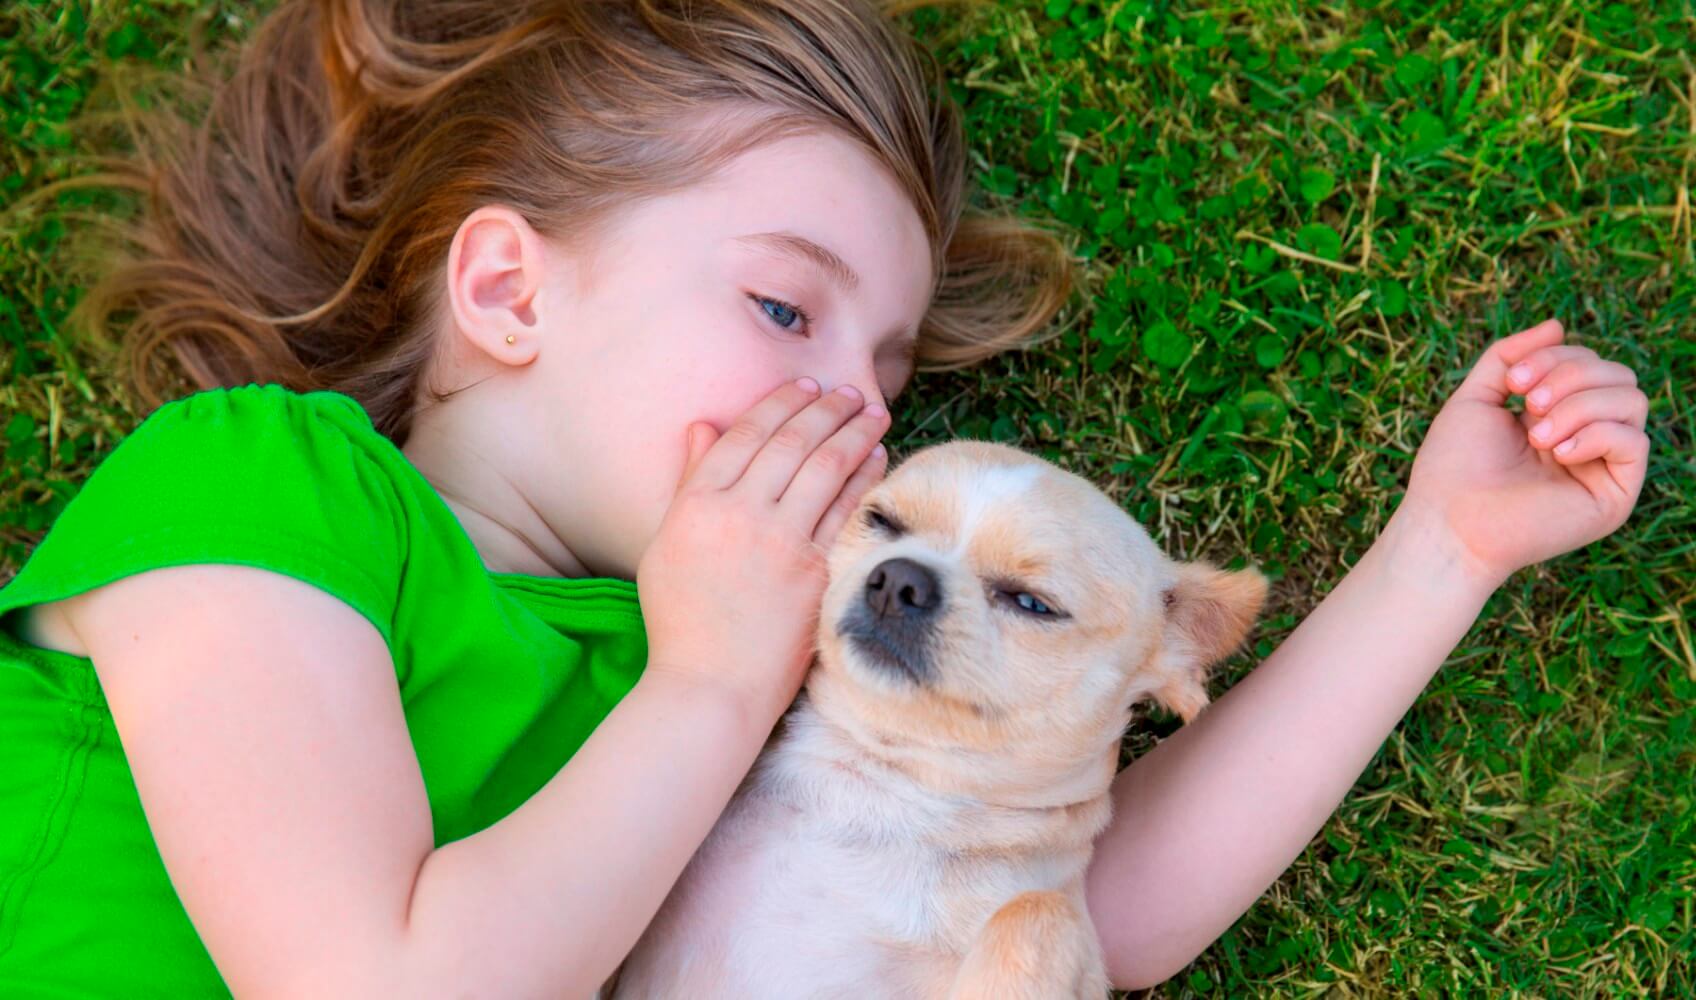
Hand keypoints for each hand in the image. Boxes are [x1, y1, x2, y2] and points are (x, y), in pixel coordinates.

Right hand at [636, 377, 891, 725]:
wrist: (711, 684)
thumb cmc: (682, 620)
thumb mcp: (667, 544)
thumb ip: (689, 481)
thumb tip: (705, 425)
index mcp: (697, 504)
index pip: (745, 435)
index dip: (779, 404)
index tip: (804, 386)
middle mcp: (739, 514)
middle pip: (791, 442)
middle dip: (826, 408)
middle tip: (849, 392)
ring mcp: (780, 542)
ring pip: (825, 467)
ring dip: (853, 432)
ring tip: (873, 412)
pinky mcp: (815, 570)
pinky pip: (846, 510)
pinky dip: (865, 477)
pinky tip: (877, 458)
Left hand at [1398, 318, 1650, 587]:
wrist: (1449, 522)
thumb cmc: (1454, 466)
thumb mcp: (1476, 397)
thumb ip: (1510, 356)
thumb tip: (1557, 324)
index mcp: (1556, 415)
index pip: (1588, 362)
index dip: (1556, 358)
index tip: (1515, 382)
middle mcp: (1585, 437)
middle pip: (1617, 374)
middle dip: (1572, 375)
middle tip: (1529, 405)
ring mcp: (1602, 465)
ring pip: (1631, 399)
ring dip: (1581, 405)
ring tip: (1538, 435)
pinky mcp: (1615, 494)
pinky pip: (1635, 440)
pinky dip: (1595, 434)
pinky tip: (1557, 454)